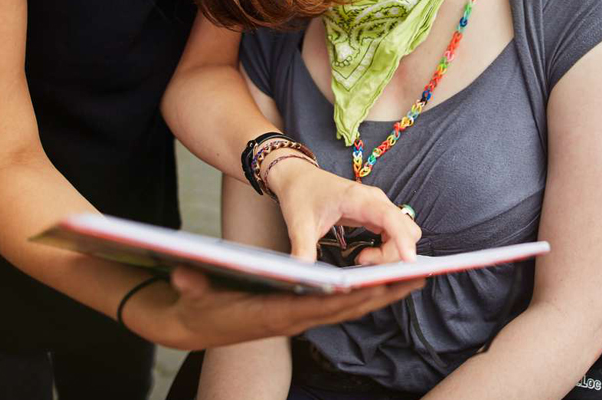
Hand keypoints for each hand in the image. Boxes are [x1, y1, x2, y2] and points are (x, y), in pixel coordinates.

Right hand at [135, 266, 423, 349]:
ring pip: (350, 306)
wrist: (197, 324)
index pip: (318, 306)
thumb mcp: (193, 293)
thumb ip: (192, 285)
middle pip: (347, 307)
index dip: (348, 295)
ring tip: (417, 277)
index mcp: (276, 315)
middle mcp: (295, 320)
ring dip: (383, 294)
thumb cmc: (200, 306)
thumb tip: (183, 275)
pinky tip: (388, 283)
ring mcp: (302, 318)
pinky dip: (367, 294)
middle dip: (383, 294)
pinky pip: (342, 303)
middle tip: (418, 277)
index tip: (376, 285)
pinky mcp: (304, 313)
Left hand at [266, 157, 420, 262]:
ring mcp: (378, 207)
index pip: (390, 218)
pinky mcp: (376, 214)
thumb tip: (304, 274)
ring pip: (404, 232)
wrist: (298, 177)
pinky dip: (387, 249)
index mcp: (358, 198)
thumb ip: (303, 249)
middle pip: (406, 229)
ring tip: (361, 259)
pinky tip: (365, 255)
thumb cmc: (301, 195)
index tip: (409, 260)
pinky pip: (395, 234)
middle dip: (394, 252)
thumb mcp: (299, 224)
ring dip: (391, 253)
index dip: (403, 239)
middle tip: (363, 262)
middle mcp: (375, 201)